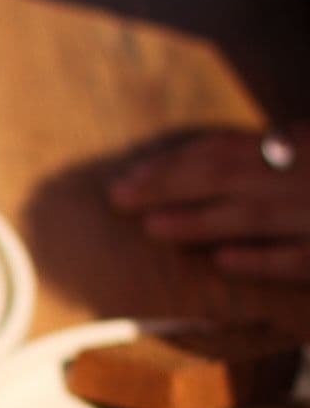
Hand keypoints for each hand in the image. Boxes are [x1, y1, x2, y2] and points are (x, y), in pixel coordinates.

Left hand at [108, 128, 309, 279]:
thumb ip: (272, 159)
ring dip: (199, 220)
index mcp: (298, 146)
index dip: (173, 163)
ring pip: (252, 215)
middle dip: (167, 185)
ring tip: (150, 227)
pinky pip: (294, 257)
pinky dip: (258, 258)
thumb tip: (201, 170)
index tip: (130, 176)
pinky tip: (221, 262)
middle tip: (117, 197)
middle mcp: (304, 174)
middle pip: (225, 176)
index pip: (224, 151)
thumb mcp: (307, 155)